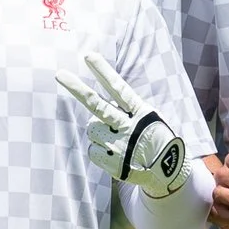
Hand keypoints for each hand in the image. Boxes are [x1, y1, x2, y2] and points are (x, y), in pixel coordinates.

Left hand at [54, 52, 188, 197]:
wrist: (169, 172)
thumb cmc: (156, 139)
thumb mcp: (150, 117)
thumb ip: (129, 108)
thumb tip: (104, 99)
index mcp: (141, 112)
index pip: (118, 88)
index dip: (103, 71)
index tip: (89, 56)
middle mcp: (128, 127)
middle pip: (97, 105)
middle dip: (77, 88)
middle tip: (59, 74)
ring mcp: (119, 146)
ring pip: (91, 128)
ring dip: (97, 130)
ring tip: (114, 138)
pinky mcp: (113, 163)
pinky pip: (92, 150)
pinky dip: (99, 150)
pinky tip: (113, 153)